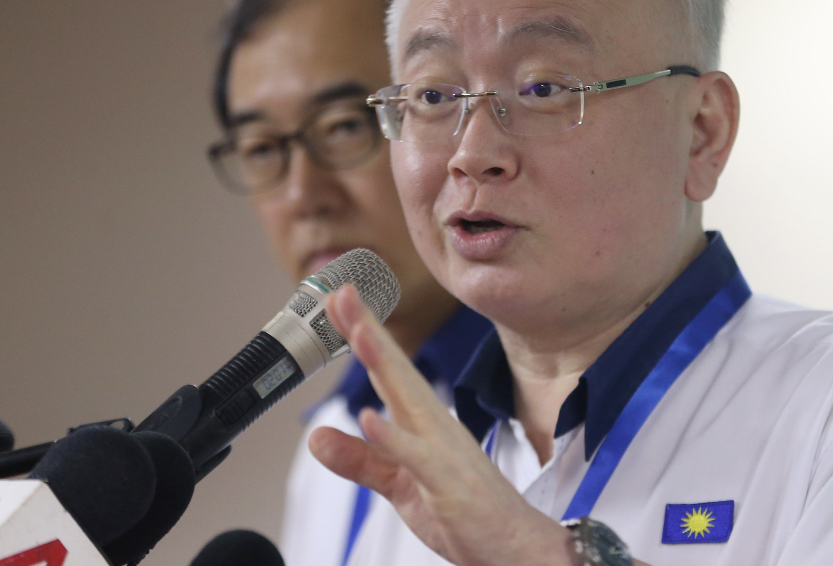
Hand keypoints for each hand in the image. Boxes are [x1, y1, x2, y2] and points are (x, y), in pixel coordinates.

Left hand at [307, 285, 571, 565]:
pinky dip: (393, 436)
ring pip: (408, 400)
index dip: (363, 334)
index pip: (387, 370)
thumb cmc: (465, 512)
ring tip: (358, 332)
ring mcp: (443, 450)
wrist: (515, 546)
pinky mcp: (447, 483)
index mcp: (423, 422)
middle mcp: (434, 425)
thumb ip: (359, 460)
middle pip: (396, 369)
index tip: (339, 300)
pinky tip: (369, 416)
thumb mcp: (397, 485)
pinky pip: (416, 456)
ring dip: (383, 364)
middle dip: (369, 329)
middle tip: (343, 291)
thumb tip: (316, 437)